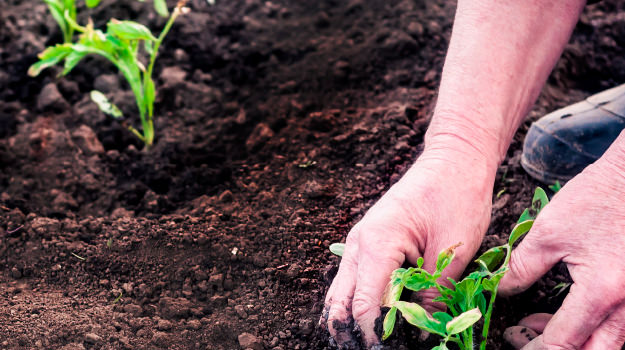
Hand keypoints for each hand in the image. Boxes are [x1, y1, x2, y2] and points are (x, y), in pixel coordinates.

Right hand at [321, 144, 496, 348]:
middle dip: (352, 331)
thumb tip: (422, 331)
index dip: (375, 336)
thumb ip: (433, 295)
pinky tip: (376, 317)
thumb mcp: (452, 252)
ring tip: (370, 341)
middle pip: (341, 301)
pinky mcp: (370, 242)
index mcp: (377, 244)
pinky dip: (360, 300)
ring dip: (352, 318)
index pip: (364, 305)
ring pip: (343, 290)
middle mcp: (359, 243)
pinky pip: (356, 278)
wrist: (454, 159)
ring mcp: (361, 241)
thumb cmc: (457, 197)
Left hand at [499, 147, 624, 349]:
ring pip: (608, 345)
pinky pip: (618, 327)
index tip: (510, 340)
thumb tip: (499, 290)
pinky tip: (561, 315)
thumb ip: (522, 268)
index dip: (532, 348)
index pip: (564, 341)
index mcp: (602, 292)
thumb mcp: (549, 232)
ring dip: (574, 343)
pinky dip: (590, 330)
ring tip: (535, 326)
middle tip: (524, 340)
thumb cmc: (597, 199)